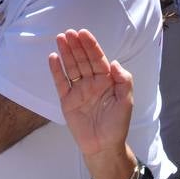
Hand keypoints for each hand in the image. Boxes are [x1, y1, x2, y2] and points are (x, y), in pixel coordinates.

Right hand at [48, 29, 134, 160]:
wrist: (103, 146)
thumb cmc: (117, 124)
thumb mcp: (126, 101)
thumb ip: (123, 80)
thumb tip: (115, 62)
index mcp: (106, 80)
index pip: (97, 58)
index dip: (91, 45)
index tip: (83, 33)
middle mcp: (92, 82)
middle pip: (82, 59)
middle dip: (76, 45)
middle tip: (69, 32)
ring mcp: (79, 90)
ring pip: (71, 67)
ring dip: (65, 53)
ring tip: (60, 38)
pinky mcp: (67, 101)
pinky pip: (61, 83)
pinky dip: (56, 70)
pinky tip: (53, 57)